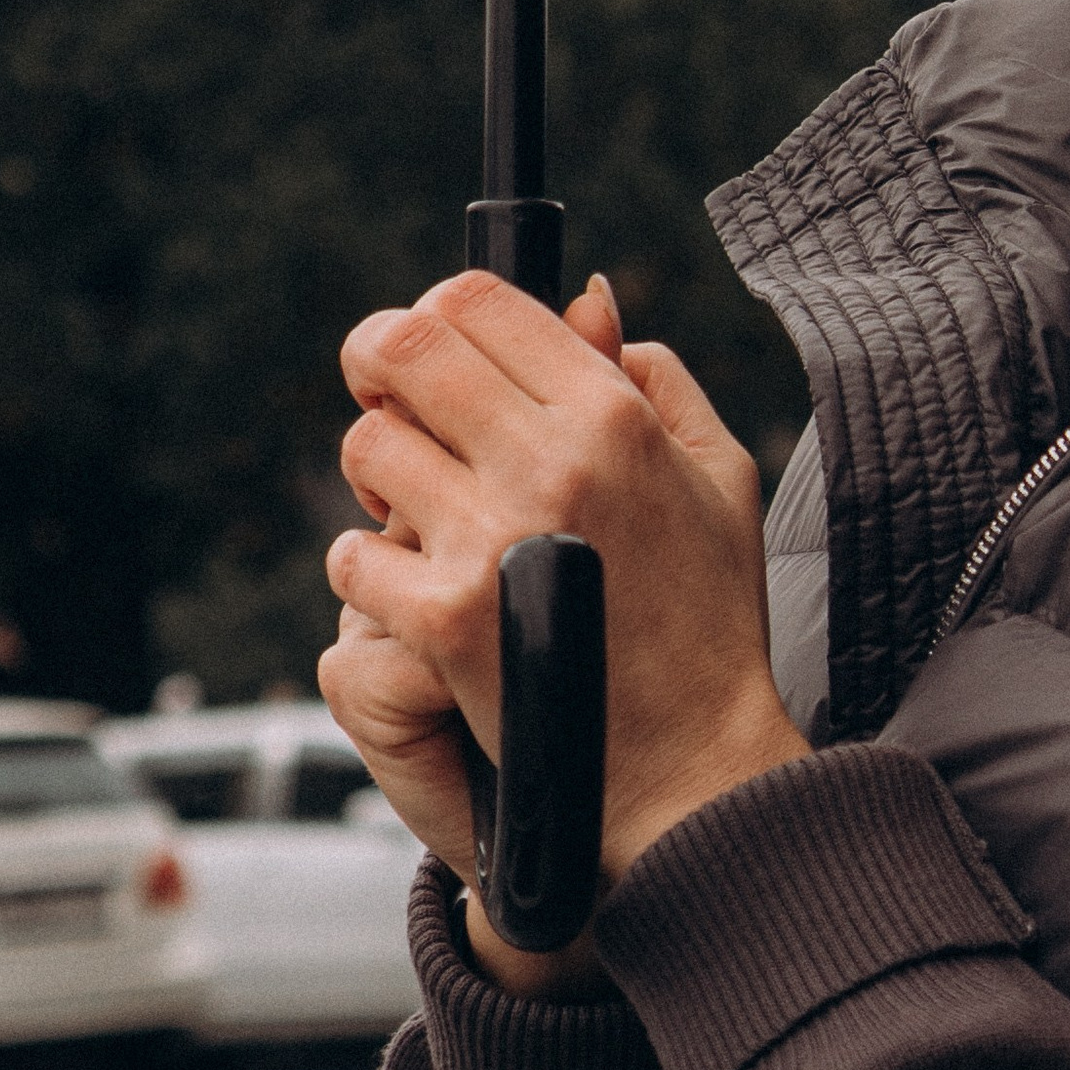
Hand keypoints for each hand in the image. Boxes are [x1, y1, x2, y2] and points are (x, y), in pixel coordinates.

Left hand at [321, 268, 806, 924]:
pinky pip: (352, 558)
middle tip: (383, 394)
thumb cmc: (708, 619)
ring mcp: (492, 540)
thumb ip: (653, 372)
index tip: (430, 345)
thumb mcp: (717, 472)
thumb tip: (585, 302)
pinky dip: (364, 569)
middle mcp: (550, 462)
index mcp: (613, 414)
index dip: (436, 309)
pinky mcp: (445, 621)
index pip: (479, 300)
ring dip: (374, 470)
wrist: (693, 769)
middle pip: (408, 349)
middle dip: (376, 360)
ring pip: (369, 447)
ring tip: (406, 504)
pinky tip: (407, 589)